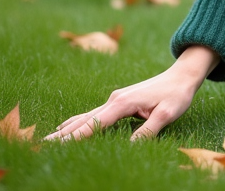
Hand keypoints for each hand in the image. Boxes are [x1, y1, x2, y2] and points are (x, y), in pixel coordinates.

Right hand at [44, 45, 219, 141]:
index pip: (94, 124)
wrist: (183, 75)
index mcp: (123, 103)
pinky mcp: (119, 101)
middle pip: (83, 119)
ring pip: (85, 115)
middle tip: (42, 146)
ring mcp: (115, 99)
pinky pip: (93, 113)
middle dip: (63, 134)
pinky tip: (69, 128)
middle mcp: (114, 100)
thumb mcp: (167, 115)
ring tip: (48, 140)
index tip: (57, 146)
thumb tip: (130, 148)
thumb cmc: (176, 95)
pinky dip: (78, 122)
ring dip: (67, 128)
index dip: (75, 137)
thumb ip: (148, 132)